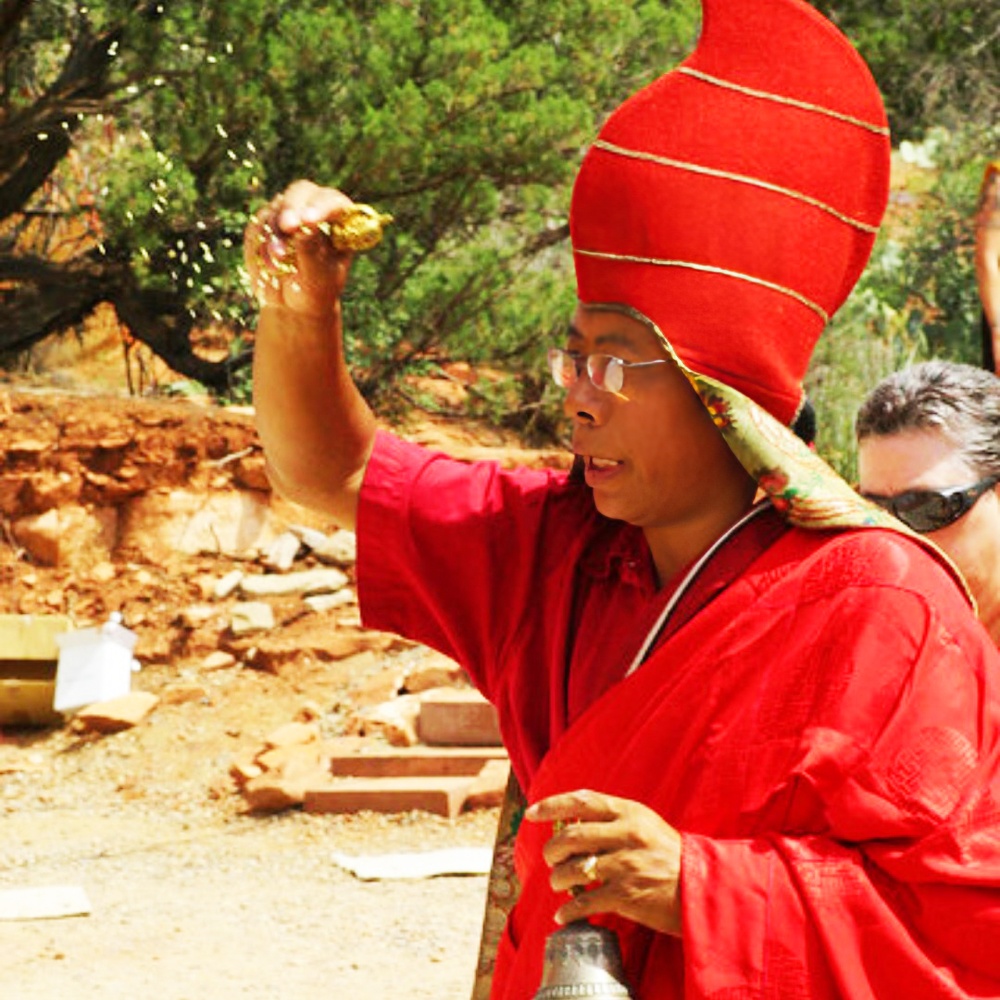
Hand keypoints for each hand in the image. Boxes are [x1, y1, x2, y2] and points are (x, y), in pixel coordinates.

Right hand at [244, 180, 355, 316]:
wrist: (293, 303)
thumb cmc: (316, 290)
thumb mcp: (319, 278)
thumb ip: (312, 252)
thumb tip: (304, 227)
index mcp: (339, 220)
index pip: (333, 201)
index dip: (321, 206)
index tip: (309, 220)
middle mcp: (312, 208)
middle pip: (300, 191)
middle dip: (292, 208)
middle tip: (287, 227)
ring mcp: (287, 212)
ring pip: (275, 209)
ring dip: (274, 235)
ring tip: (277, 267)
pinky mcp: (264, 223)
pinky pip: (256, 225)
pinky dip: (260, 245)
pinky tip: (270, 268)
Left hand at [525, 788, 682, 936]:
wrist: (702, 889)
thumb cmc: (670, 856)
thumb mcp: (645, 825)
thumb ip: (613, 819)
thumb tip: (572, 821)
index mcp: (629, 812)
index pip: (582, 800)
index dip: (552, 805)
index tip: (531, 813)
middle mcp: (626, 834)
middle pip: (571, 836)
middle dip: (551, 849)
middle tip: (549, 859)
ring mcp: (626, 864)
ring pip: (574, 868)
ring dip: (558, 879)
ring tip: (558, 884)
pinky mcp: (626, 894)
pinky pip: (585, 901)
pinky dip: (569, 910)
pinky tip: (564, 915)